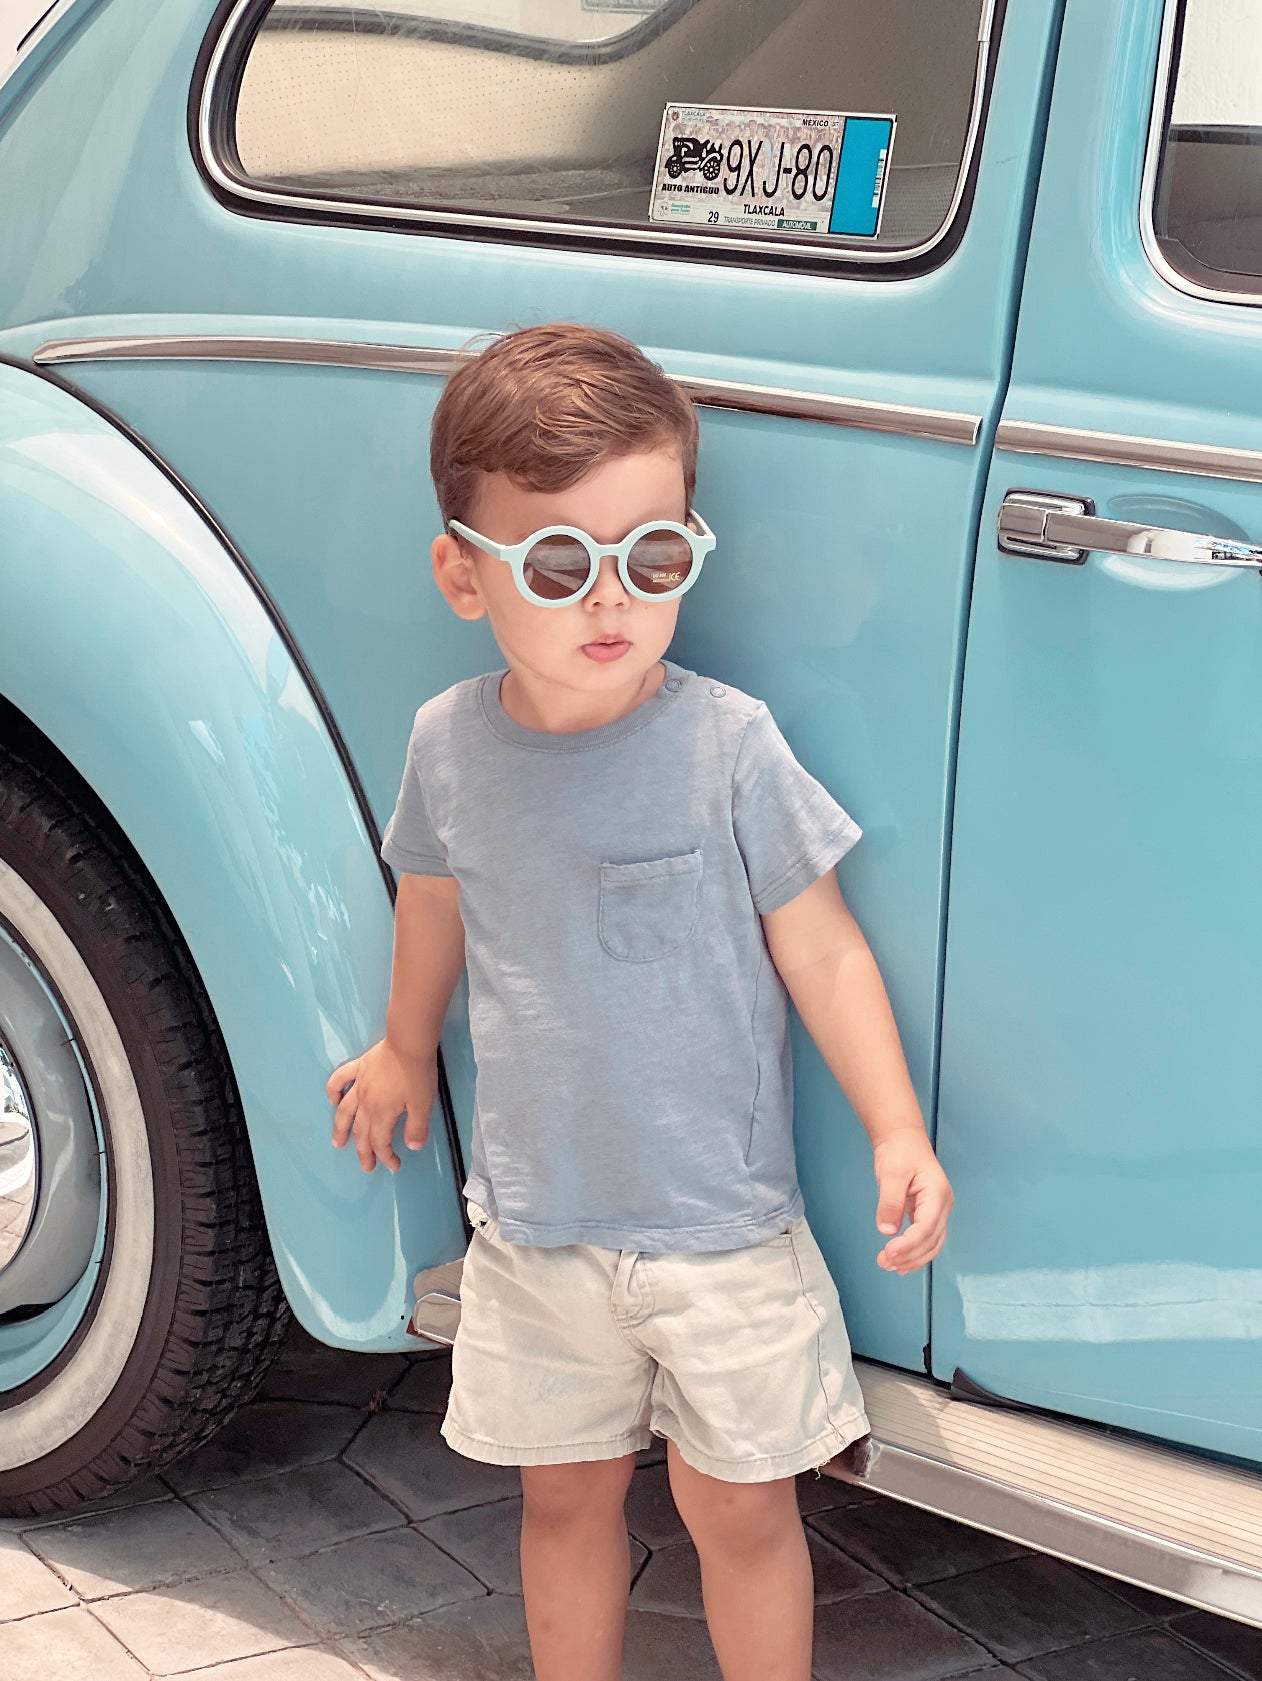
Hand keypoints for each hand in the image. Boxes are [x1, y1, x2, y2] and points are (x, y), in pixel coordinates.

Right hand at [326, 1039, 436, 1172]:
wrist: (409, 1043)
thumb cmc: (417, 1074)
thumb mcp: (423, 1105)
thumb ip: (417, 1128)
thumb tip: (411, 1147)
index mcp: (381, 1113)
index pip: (380, 1142)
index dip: (386, 1157)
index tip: (394, 1166)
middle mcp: (366, 1103)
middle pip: (361, 1132)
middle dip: (363, 1152)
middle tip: (366, 1166)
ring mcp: (360, 1084)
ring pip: (346, 1111)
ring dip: (341, 1128)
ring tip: (337, 1142)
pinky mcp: (359, 1067)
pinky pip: (340, 1079)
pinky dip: (333, 1090)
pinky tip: (332, 1099)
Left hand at [872, 1129, 952, 1274]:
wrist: (903, 1139)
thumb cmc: (899, 1152)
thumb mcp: (891, 1174)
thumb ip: (890, 1202)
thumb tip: (887, 1231)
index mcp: (937, 1194)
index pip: (926, 1228)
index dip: (908, 1245)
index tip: (888, 1253)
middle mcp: (943, 1206)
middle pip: (932, 1241)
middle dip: (909, 1256)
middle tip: (884, 1262)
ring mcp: (938, 1211)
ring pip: (932, 1244)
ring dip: (912, 1258)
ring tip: (888, 1265)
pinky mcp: (929, 1214)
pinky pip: (926, 1239)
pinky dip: (915, 1252)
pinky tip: (900, 1261)